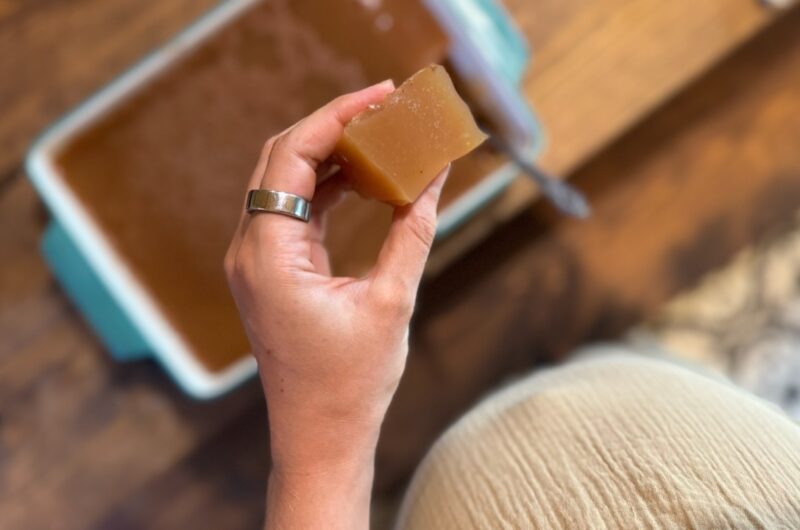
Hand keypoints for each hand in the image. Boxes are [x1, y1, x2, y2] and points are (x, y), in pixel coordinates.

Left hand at [224, 80, 448, 528]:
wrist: (319, 436)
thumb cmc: (351, 383)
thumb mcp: (392, 301)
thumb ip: (412, 230)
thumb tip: (433, 176)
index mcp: (268, 255)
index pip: (291, 156)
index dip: (337, 116)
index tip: (381, 95)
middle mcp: (249, 251)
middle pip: (282, 158)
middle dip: (334, 126)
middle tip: (386, 107)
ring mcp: (255, 260)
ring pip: (284, 181)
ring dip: (331, 154)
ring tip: (383, 137)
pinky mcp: (270, 270)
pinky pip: (293, 210)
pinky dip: (327, 187)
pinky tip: (365, 177)